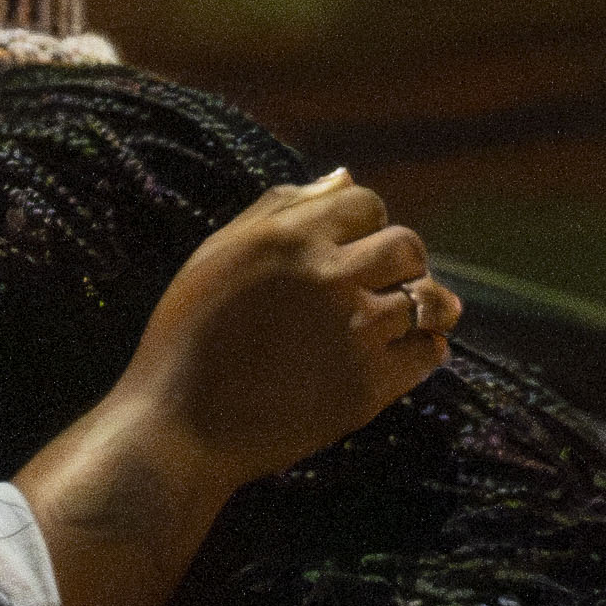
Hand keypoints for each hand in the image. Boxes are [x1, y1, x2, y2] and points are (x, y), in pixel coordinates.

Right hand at [13, 170, 453, 605]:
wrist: (177, 428)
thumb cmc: (186, 339)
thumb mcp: (216, 255)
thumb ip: (279, 209)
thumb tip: (345, 177)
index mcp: (287, 238)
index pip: (365, 204)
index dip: (364, 225)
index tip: (354, 250)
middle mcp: (328, 277)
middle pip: (406, 245)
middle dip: (402, 260)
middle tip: (386, 283)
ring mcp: (353, 333)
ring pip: (428, 298)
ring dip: (427, 303)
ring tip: (416, 316)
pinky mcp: (367, 387)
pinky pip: (428, 353)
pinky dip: (427, 348)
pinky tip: (408, 352)